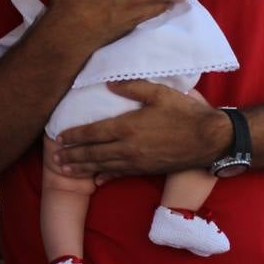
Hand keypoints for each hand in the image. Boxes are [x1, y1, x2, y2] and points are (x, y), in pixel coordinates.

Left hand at [54, 80, 226, 178]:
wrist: (209, 140)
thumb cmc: (185, 113)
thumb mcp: (159, 92)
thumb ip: (133, 87)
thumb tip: (109, 83)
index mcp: (127, 126)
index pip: (93, 132)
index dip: (74, 136)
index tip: (59, 139)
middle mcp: (127, 147)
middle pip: (93, 153)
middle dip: (72, 156)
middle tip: (55, 160)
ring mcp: (136, 161)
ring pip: (103, 166)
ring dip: (82, 169)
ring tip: (65, 171)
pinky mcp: (146, 170)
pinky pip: (120, 175)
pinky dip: (105, 177)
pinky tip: (96, 181)